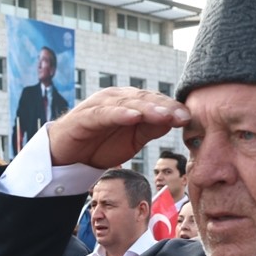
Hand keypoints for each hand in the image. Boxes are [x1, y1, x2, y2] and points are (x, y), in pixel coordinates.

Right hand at [46, 87, 189, 169]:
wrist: (65, 157)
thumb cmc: (99, 145)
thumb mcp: (133, 139)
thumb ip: (152, 128)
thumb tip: (176, 120)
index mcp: (130, 102)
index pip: (155, 101)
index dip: (173, 108)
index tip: (190, 118)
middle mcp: (116, 98)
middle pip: (145, 98)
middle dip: (166, 107)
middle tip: (183, 116)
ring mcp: (100, 105)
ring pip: (128, 103)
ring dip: (148, 109)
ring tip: (165, 115)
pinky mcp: (85, 116)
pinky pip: (105, 113)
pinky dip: (120, 114)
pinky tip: (134, 117)